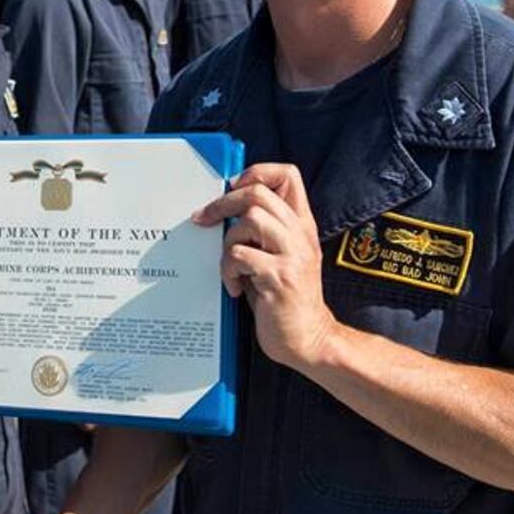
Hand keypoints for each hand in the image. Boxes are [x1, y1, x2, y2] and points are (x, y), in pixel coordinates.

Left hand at [192, 163, 333, 372]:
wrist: (309, 339)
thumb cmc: (285, 299)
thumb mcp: (280, 257)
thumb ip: (262, 233)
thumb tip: (221, 211)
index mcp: (301, 225)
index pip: (288, 175)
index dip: (257, 173)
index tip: (233, 189)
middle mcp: (300, 235)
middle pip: (258, 193)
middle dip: (223, 203)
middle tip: (204, 220)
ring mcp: (292, 256)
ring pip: (249, 220)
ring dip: (228, 243)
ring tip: (231, 268)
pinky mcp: (279, 278)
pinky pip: (241, 256)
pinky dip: (229, 271)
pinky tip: (236, 288)